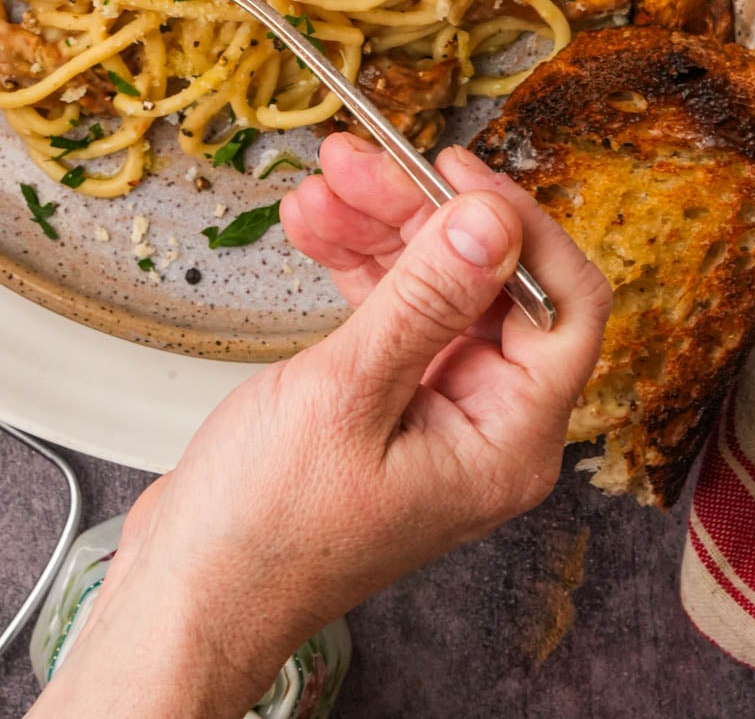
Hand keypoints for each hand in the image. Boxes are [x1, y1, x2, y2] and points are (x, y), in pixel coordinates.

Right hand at [33, 136, 609, 718]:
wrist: (191, 591)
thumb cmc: (265, 530)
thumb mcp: (347, 394)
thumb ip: (425, 299)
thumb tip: (491, 220)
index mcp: (507, 439)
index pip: (563, 307)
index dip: (519, 225)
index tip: (454, 170)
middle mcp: (485, 423)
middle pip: (486, 283)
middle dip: (421, 213)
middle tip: (359, 162)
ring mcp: (434, 410)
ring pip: (431, 286)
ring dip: (378, 227)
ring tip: (322, 182)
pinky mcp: (385, 400)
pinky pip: (389, 310)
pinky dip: (354, 264)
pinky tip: (312, 226)